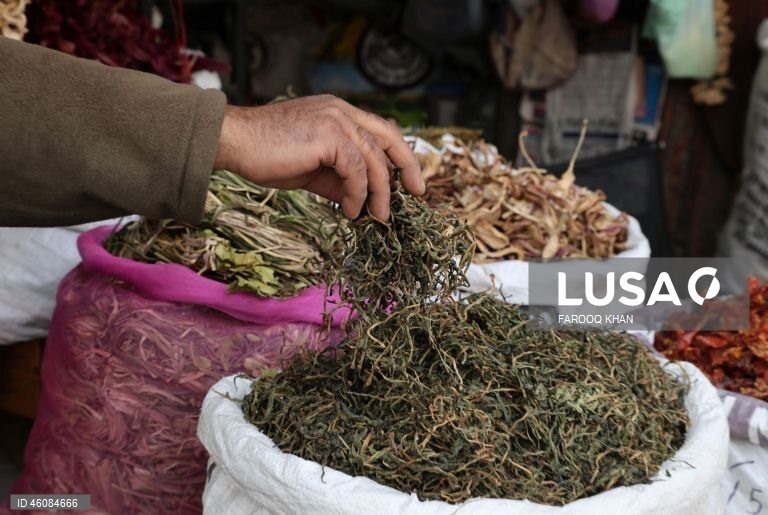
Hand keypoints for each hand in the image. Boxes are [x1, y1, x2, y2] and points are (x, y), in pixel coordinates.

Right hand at [213, 94, 424, 219]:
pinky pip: (357, 169)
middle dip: (407, 167)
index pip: (380, 130)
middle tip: (417, 193)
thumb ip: (338, 179)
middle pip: (388, 137)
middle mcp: (341, 110)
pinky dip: (359, 194)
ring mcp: (336, 119)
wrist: (235, 142)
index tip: (409, 181)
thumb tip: (360, 202)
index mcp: (338, 113)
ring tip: (377, 217)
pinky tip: (352, 211)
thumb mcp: (311, 170)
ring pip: (374, 159)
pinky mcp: (329, 135)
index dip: (398, 154)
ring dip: (380, 193)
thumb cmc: (266, 155)